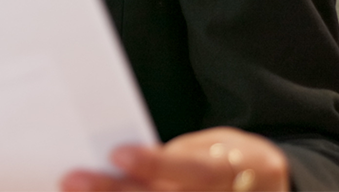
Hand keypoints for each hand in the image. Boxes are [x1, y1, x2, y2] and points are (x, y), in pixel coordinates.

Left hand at [63, 128, 288, 191]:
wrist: (265, 188)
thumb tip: (114, 159)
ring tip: (73, 191)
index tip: (117, 153)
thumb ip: (173, 161)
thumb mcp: (212, 150)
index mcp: (231, 172)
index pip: (195, 170)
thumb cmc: (225, 163)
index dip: (156, 165)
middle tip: (74, 178)